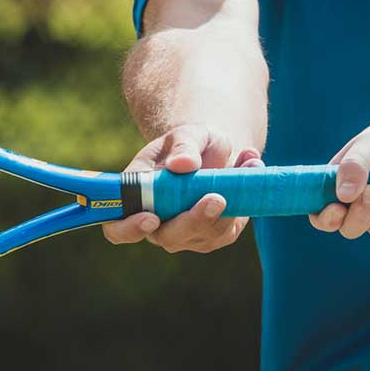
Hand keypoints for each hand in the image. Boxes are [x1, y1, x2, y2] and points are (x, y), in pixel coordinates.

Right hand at [101, 124, 262, 252]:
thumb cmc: (190, 142)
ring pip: (204, 235)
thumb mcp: (187, 133)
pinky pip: (227, 230)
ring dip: (230, 205)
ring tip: (247, 159)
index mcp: (136, 195)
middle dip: (194, 219)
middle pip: (169, 237)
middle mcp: (156, 220)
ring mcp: (185, 232)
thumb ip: (184, 145)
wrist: (213, 150)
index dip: (130, 229)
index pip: (118, 227)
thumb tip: (182, 164)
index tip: (152, 217)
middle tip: (217, 197)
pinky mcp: (212, 236)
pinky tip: (250, 166)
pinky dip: (244, 203)